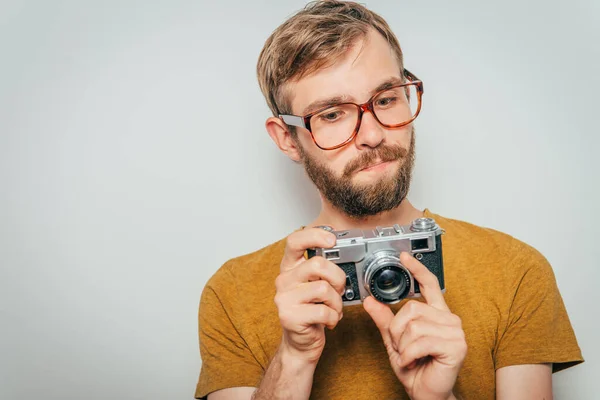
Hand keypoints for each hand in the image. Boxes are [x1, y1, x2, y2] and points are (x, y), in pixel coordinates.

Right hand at [274, 228, 346, 363]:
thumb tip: (344, 251)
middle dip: (337, 278)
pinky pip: (323, 311)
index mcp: (290, 267)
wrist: (301, 343)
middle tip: (339, 290)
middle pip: (317, 264)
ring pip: (323, 289)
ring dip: (336, 302)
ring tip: (333, 309)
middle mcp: (284, 280)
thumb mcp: (315, 285)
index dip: (314, 235)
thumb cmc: (312, 311)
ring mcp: (284, 298)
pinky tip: (328, 321)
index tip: (332, 239)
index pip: (295, 241)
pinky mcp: (289, 316)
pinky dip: (333, 317)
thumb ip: (323, 269)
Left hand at [363, 252, 466, 399]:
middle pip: (411, 308)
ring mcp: (455, 332)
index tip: (404, 256)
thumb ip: (384, 320)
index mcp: (436, 314)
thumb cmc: (414, 368)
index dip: (417, 268)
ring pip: (413, 325)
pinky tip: (412, 362)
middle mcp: (449, 319)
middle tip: (403, 348)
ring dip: (402, 345)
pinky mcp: (457, 346)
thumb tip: (370, 301)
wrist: (426, 394)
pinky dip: (408, 354)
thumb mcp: (394, 341)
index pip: (429, 284)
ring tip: (409, 356)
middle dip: (398, 331)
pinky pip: (420, 341)